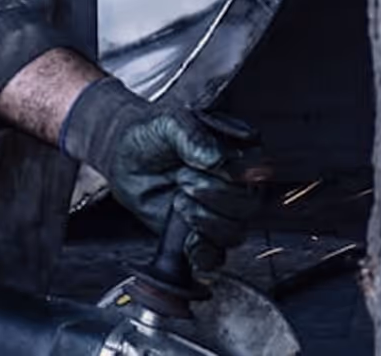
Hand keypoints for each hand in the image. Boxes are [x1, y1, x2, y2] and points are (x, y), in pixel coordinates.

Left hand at [61, 78, 258, 270]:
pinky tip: (186, 239)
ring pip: (234, 232)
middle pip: (247, 204)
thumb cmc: (152, 135)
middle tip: (182, 177)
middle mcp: (239, 185)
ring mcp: (223, 212)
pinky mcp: (204, 235)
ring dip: (202, 218)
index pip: (256, 171)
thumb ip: (192, 136)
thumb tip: (217, 160)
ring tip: (178, 198)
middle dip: (209, 192)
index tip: (196, 163)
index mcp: (240, 152)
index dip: (228, 172)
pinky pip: (216, 256)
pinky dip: (202, 252)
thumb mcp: (169, 123)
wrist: (125, 157)